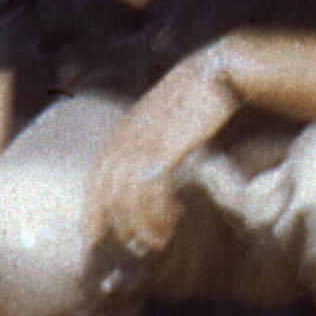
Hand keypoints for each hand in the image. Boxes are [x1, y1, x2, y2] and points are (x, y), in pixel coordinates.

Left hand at [88, 51, 240, 255]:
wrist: (222, 70)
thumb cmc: (203, 96)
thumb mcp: (171, 118)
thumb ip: (157, 140)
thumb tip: (156, 171)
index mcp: (127, 129)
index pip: (98, 176)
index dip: (93, 210)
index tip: (93, 238)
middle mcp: (129, 136)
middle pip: (108, 189)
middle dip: (118, 223)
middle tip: (134, 245)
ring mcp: (146, 141)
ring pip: (128, 195)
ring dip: (143, 223)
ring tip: (160, 240)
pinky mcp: (167, 146)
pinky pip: (152, 188)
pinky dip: (159, 210)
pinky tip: (175, 218)